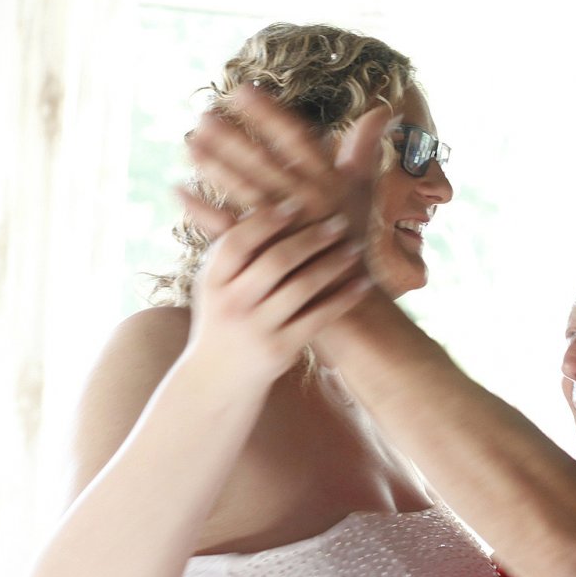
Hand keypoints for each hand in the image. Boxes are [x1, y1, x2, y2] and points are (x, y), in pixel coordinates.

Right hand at [181, 197, 370, 386]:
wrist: (217, 380)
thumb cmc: (222, 319)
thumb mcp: (214, 284)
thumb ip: (232, 248)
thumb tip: (254, 196)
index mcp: (212, 280)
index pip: (239, 240)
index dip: (267, 219)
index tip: (296, 203)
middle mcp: (232, 303)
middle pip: (276, 260)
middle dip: (311, 238)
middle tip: (338, 222)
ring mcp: (257, 327)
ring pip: (302, 287)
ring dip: (333, 263)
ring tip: (355, 247)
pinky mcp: (281, 348)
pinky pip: (319, 317)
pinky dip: (343, 297)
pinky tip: (363, 283)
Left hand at [186, 85, 388, 257]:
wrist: (352, 298)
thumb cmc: (355, 237)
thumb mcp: (363, 190)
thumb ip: (364, 150)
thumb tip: (381, 110)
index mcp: (327, 183)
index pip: (296, 140)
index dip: (269, 114)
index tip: (242, 90)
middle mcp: (305, 203)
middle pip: (264, 164)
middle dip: (233, 138)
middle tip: (203, 115)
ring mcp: (283, 231)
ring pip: (244, 193)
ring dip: (215, 167)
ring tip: (189, 144)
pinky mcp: (264, 256)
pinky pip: (227, 230)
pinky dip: (201, 211)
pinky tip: (178, 191)